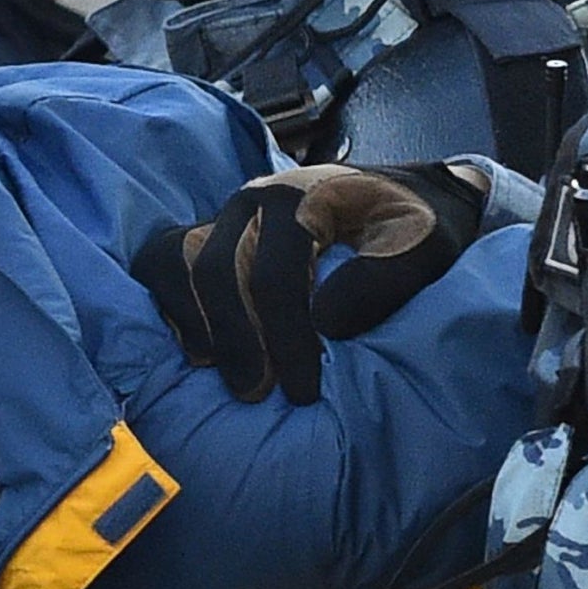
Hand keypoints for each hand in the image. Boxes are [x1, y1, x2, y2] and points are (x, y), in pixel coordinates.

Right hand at [133, 163, 489, 403]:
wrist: (399, 199)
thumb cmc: (412, 228)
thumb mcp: (424, 246)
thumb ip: (386, 278)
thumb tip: (327, 322)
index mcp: (304, 195)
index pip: (274, 273)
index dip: (284, 338)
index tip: (303, 391)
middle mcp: (254, 200)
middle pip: (218, 272)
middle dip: (237, 341)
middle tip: (259, 393)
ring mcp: (225, 216)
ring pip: (181, 264)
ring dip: (201, 327)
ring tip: (229, 379)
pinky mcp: (209, 235)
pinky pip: (163, 262)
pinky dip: (171, 304)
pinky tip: (200, 350)